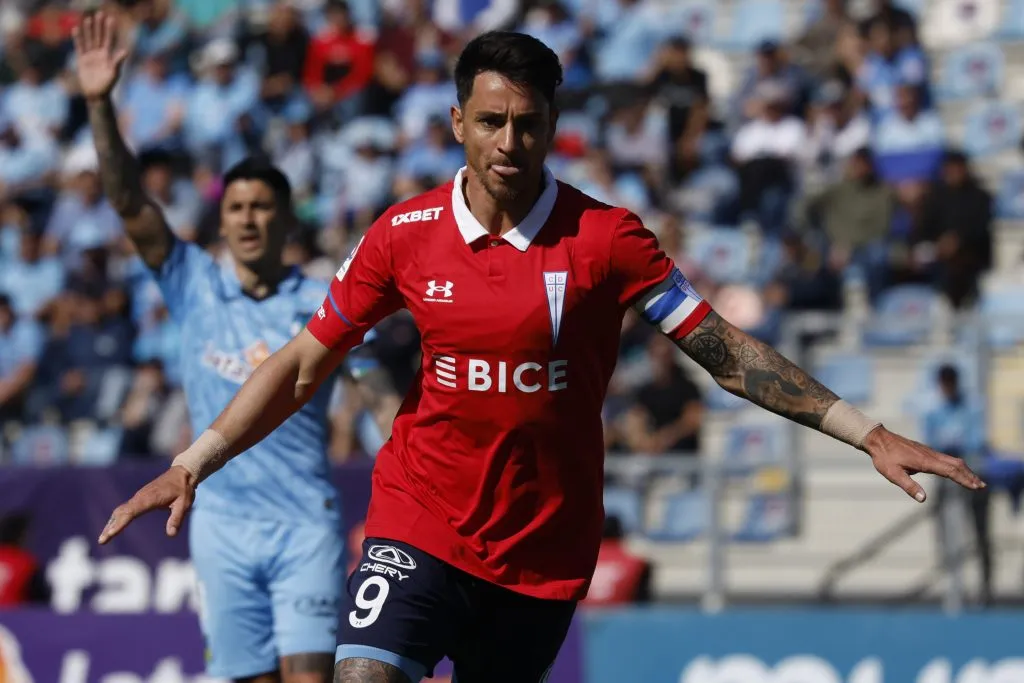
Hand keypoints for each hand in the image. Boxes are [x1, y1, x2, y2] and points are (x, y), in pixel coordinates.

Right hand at [72, 12, 128, 100]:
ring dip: (88, 30)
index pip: (109, 39)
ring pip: (89, 40)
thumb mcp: (114, 73)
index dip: (109, 29)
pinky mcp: (82, 60)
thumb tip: (126, 51)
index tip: (110, 19)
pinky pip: (80, 47)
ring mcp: (91, 56)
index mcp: (108, 56)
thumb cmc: (108, 85)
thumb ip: (118, 61)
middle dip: (99, 26)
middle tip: (99, 14)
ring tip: (88, 19)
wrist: (97, 94)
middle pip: (99, 37)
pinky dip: (78, 39)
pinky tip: (76, 29)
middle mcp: (100, 54)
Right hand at [98, 465, 195, 543]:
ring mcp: (138, 497)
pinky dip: (116, 518)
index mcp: (149, 498)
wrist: (182, 473)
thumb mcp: (184, 504)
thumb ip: (177, 519)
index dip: (120, 523)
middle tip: (102, 541)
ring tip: (103, 538)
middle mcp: (140, 497)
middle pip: (121, 513)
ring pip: (121, 511)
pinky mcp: (139, 498)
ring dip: (111, 523)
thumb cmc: (183, 489)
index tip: (111, 533)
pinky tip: (111, 527)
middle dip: (111, 527)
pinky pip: (125, 509)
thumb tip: (171, 534)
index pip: (131, 512)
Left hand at [863, 427, 984, 502]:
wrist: (878, 439)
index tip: (976, 487)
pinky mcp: (925, 451)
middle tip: (981, 486)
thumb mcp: (893, 474)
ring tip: (974, 480)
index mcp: (925, 461)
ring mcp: (928, 451)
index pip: (950, 471)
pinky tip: (956, 471)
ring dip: (964, 470)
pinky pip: (945, 458)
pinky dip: (956, 465)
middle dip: (969, 475)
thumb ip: (908, 486)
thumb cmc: (884, 457)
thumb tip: (923, 499)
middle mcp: (930, 455)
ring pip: (952, 460)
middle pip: (956, 464)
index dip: (964, 479)